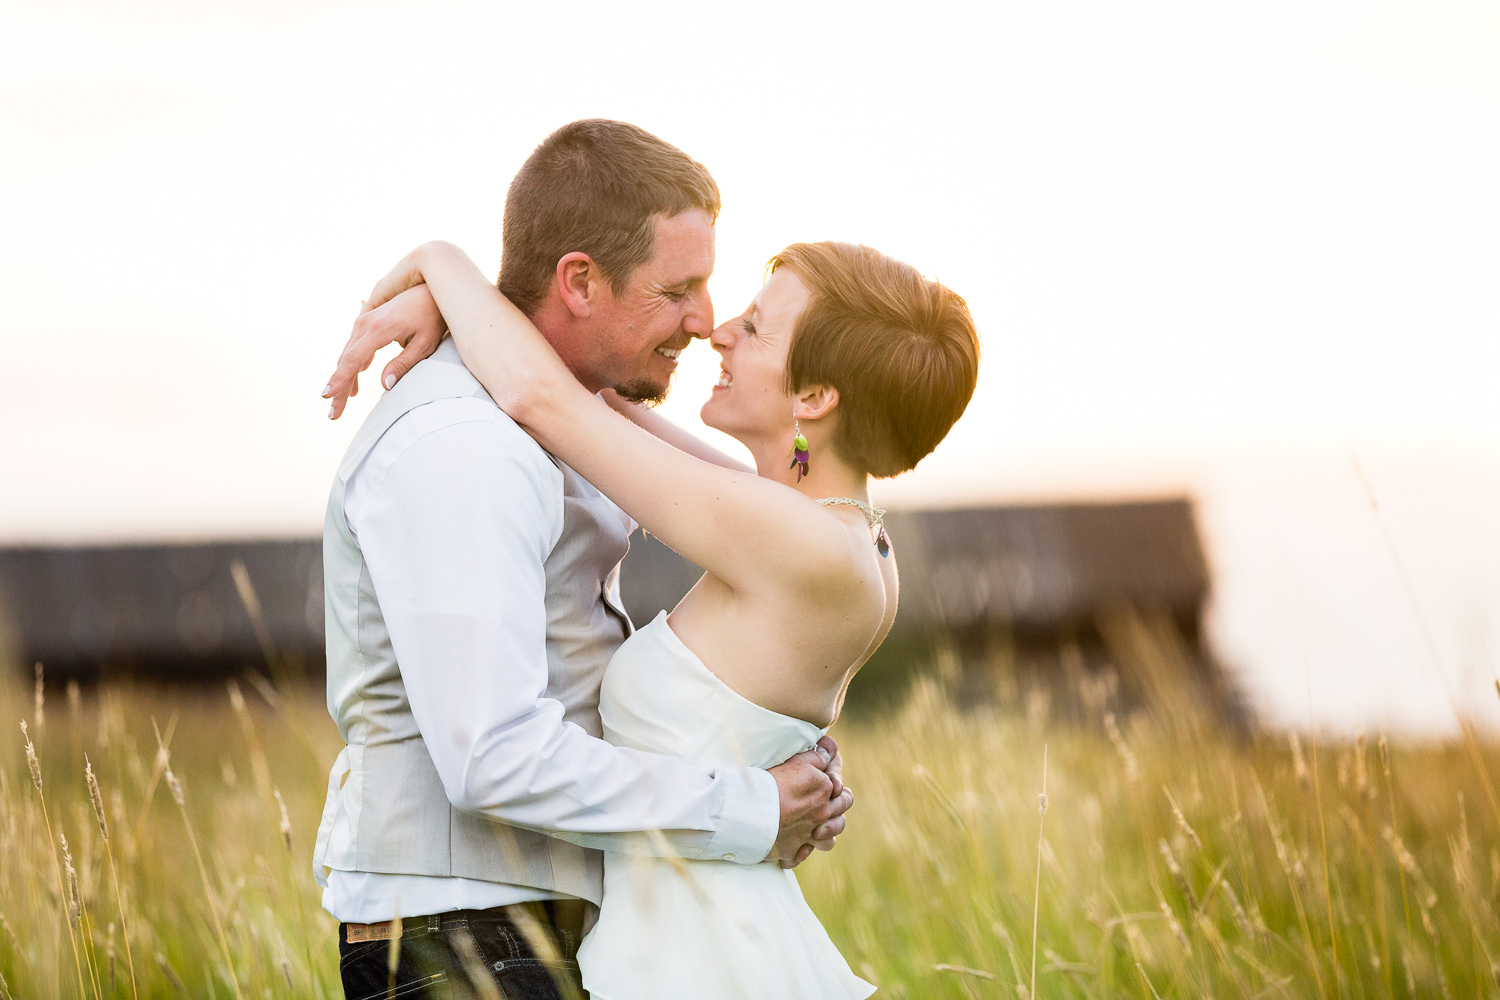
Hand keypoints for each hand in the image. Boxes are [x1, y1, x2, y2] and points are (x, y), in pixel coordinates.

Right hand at [321, 283, 445, 418]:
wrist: (431, 290)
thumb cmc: (432, 318)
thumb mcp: (424, 344)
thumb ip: (404, 364)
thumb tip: (384, 386)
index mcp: (378, 329)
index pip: (353, 360)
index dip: (339, 380)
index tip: (327, 396)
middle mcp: (365, 323)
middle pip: (346, 361)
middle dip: (338, 388)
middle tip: (333, 415)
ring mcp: (364, 321)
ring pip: (348, 356)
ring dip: (344, 380)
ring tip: (340, 404)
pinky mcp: (367, 322)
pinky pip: (355, 348)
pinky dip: (353, 367)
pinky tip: (354, 385)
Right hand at [767, 736, 853, 868]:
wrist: (745, 810)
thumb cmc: (768, 781)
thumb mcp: (794, 761)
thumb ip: (815, 757)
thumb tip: (829, 752)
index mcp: (823, 790)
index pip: (838, 786)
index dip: (831, 783)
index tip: (820, 781)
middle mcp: (820, 814)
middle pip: (840, 813)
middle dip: (837, 806)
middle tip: (823, 803)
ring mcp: (806, 835)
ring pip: (828, 840)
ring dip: (824, 834)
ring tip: (815, 829)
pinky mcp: (790, 851)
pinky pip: (800, 856)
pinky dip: (798, 852)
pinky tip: (793, 844)